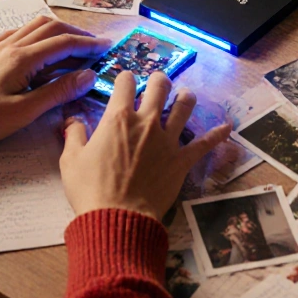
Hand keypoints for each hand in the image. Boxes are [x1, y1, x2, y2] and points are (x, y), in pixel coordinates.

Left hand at [0, 16, 110, 146]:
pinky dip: (39, 35)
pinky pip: (20, 33)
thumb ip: (58, 92)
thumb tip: (88, 76)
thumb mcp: (25, 111)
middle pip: (51, 27)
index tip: (108, 47)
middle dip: (77, 34)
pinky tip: (43, 48)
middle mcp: (11, 45)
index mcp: (21, 58)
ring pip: (35, 26)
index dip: (89, 44)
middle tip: (96, 47)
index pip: (63, 43)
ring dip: (59, 31)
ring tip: (75, 46)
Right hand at [60, 71, 230, 220]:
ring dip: (185, 97)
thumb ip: (73, 135)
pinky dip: (216, 134)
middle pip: (159, 87)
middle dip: (158, 80)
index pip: (125, 83)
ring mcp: (167, 141)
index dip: (125, 78)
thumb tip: (71, 120)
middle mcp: (146, 123)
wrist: (117, 219)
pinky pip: (203, 144)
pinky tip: (226, 127)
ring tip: (185, 94)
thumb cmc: (91, 190)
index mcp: (118, 119)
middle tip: (157, 82)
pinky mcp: (181, 161)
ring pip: (184, 107)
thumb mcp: (71, 161)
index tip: (125, 81)